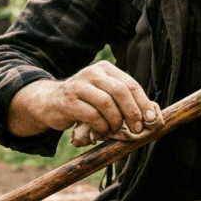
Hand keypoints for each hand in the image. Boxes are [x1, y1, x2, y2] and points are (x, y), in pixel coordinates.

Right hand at [7, 60, 158, 137]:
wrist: (49, 102)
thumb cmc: (83, 101)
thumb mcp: (102, 94)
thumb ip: (122, 100)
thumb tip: (151, 116)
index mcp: (105, 69)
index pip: (130, 83)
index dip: (143, 102)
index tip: (151, 119)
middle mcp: (92, 73)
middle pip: (120, 91)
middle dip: (132, 112)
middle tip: (137, 128)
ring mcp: (78, 85)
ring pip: (106, 102)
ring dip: (115, 121)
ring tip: (115, 130)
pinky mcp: (68, 100)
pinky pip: (91, 114)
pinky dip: (101, 126)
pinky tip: (102, 131)